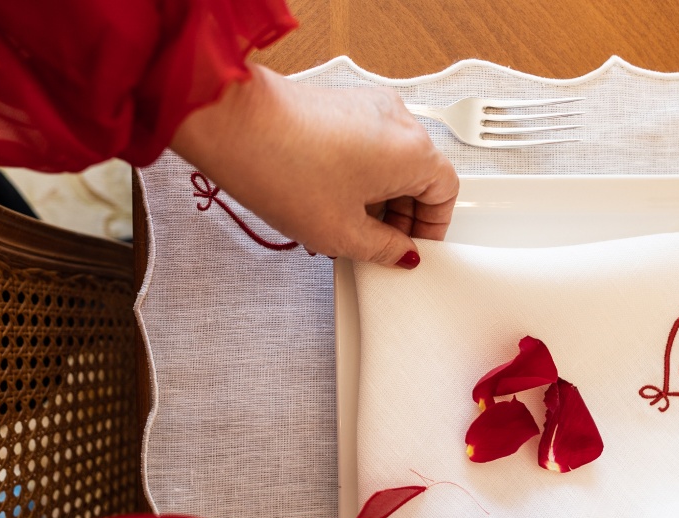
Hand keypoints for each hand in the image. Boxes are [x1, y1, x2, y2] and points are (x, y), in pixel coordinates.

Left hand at [171, 65, 457, 265]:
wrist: (232, 127)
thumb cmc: (284, 168)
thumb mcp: (343, 233)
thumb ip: (385, 249)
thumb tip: (400, 253)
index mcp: (414, 151)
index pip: (447, 192)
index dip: (432, 228)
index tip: (414, 247)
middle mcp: (398, 120)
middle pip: (420, 175)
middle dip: (402, 215)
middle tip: (379, 245)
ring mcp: (368, 106)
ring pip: (390, 161)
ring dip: (377, 198)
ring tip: (346, 227)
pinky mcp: (340, 104)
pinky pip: (366, 146)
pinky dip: (358, 176)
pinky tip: (329, 202)